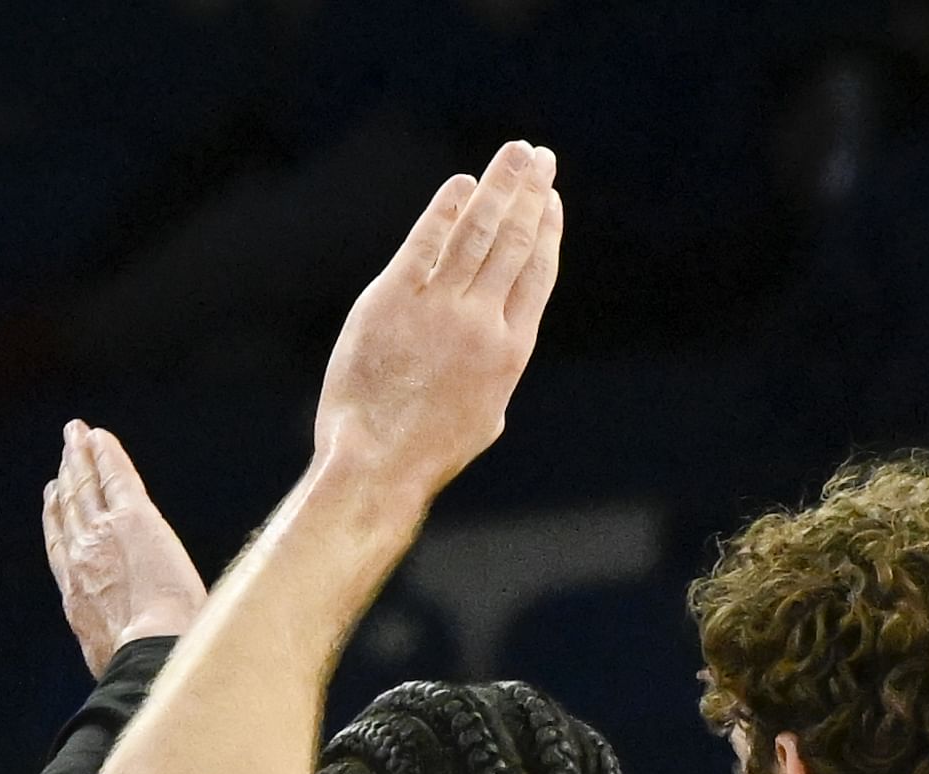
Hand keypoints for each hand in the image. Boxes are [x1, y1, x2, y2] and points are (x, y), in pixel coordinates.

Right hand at [41, 421, 207, 677]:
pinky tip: (99, 435)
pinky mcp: (134, 518)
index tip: (52, 498)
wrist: (150, 656)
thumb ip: (113, 647)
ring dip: (80, 457)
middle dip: (66, 479)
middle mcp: (81, 558)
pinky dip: (105, 453)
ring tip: (75, 435)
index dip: (55, 518)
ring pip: (87, 487)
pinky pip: (116, 475)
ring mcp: (103, 534)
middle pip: (69, 509)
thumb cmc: (142, 670)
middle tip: (64, 455)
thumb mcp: (113, 662)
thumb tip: (127, 659)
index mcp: (76, 597)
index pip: (60, 547)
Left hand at [313, 140, 563, 506]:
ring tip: (514, 154)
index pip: (537, 274)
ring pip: (479, 232)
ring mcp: (439, 309)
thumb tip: (500, 342)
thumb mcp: (484, 416)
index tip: (551, 200)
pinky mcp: (393, 301)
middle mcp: (482, 322)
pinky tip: (461, 186)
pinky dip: (446, 210)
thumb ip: (496, 370)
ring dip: (500, 186)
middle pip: (514, 241)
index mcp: (511, 351)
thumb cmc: (427, 452)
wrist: (377, 464)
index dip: (547, 231)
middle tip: (540, 157)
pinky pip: (426, 242)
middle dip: (530, 193)